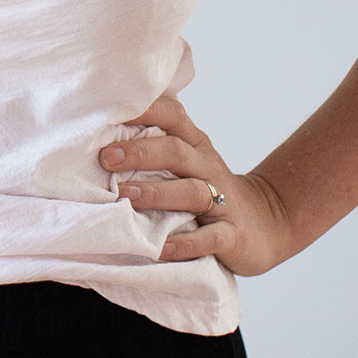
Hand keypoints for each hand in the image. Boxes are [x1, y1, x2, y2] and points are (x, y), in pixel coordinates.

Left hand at [99, 94, 292, 277]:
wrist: (264, 223)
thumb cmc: (206, 189)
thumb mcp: (185, 162)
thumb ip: (151, 147)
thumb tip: (93, 136)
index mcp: (194, 145)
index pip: (172, 116)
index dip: (143, 109)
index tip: (108, 109)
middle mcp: (207, 167)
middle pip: (177, 151)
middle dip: (141, 153)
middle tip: (106, 158)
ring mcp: (222, 201)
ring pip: (191, 192)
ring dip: (157, 193)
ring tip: (126, 196)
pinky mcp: (231, 235)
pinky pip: (210, 238)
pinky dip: (186, 244)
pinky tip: (161, 248)